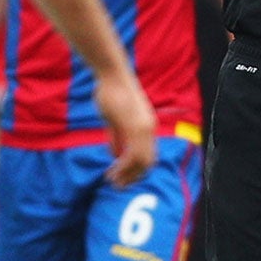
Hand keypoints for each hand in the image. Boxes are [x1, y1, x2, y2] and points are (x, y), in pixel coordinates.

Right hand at [95, 70, 158, 184]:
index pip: (149, 156)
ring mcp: (143, 128)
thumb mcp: (114, 119)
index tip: (123, 178)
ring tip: (113, 182)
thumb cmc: (111, 93)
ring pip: (142, 161)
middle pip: (148, 162)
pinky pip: (132, 154)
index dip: (137, 170)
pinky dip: (123, 167)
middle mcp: (149, 129)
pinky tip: (113, 172)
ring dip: (127, 175)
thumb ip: (117, 138)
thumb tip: (115, 156)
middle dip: (133, 177)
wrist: (112, 75)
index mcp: (147, 127)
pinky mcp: (134, 126)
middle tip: (118, 186)